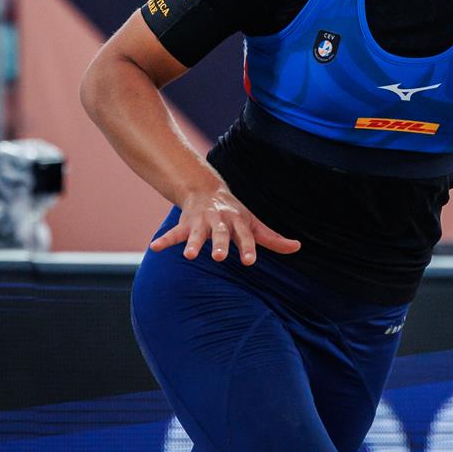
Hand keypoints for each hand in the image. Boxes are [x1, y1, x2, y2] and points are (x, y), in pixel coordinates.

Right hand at [149, 187, 301, 264]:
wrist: (206, 190)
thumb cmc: (235, 214)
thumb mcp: (254, 224)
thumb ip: (272, 238)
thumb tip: (297, 247)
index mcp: (238, 222)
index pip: (245, 236)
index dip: (247, 248)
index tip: (249, 261)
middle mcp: (220, 221)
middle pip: (221, 233)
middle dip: (220, 244)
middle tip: (220, 258)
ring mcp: (201, 222)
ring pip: (196, 233)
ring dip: (193, 243)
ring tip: (190, 256)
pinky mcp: (185, 224)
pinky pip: (174, 233)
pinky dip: (164, 241)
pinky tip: (154, 249)